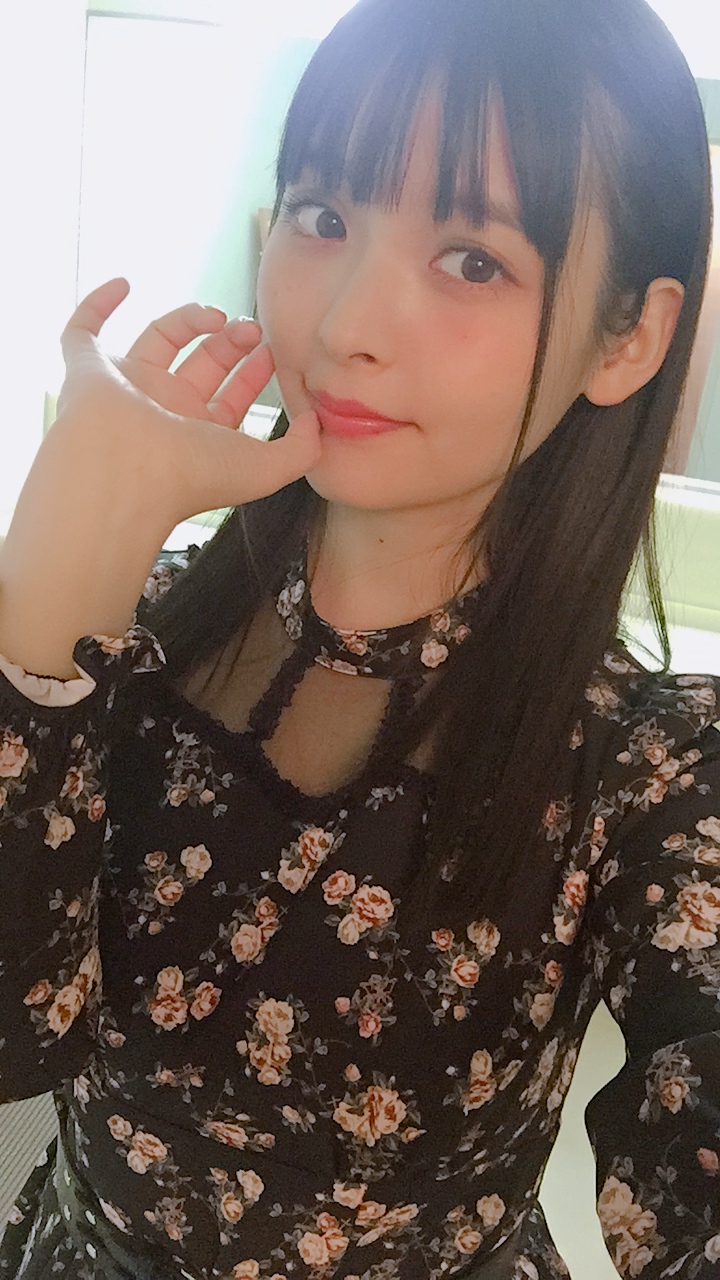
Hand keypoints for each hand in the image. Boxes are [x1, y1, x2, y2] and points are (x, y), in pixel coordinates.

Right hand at [56, 278, 320, 527]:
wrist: (125, 472)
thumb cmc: (193, 474)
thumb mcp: (267, 467)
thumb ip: (303, 448)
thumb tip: (315, 420)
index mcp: (201, 438)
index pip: (231, 397)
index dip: (254, 372)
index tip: (274, 350)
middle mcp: (164, 413)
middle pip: (201, 364)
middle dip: (230, 342)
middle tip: (252, 330)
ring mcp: (126, 390)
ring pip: (157, 341)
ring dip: (189, 318)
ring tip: (216, 315)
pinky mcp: (87, 370)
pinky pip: (82, 332)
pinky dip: (98, 305)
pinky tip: (125, 283)